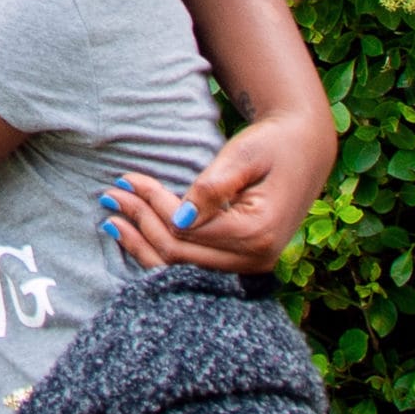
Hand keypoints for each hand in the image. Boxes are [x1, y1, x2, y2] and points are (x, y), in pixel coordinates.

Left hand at [99, 114, 323, 273]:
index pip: (187, 230)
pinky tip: (133, 238)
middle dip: (140, 223)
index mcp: (257, 233)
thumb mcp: (243, 156)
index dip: (152, 205)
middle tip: (108, 196)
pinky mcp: (241, 264)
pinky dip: (160, 254)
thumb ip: (212, 188)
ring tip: (110, 220)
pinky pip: (193, 268)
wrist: (306, 148)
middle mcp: (255, 260)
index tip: (126, 180)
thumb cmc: (273, 144)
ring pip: (183, 269)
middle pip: (181, 254)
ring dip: (143, 244)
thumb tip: (178, 218)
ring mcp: (249, 268)